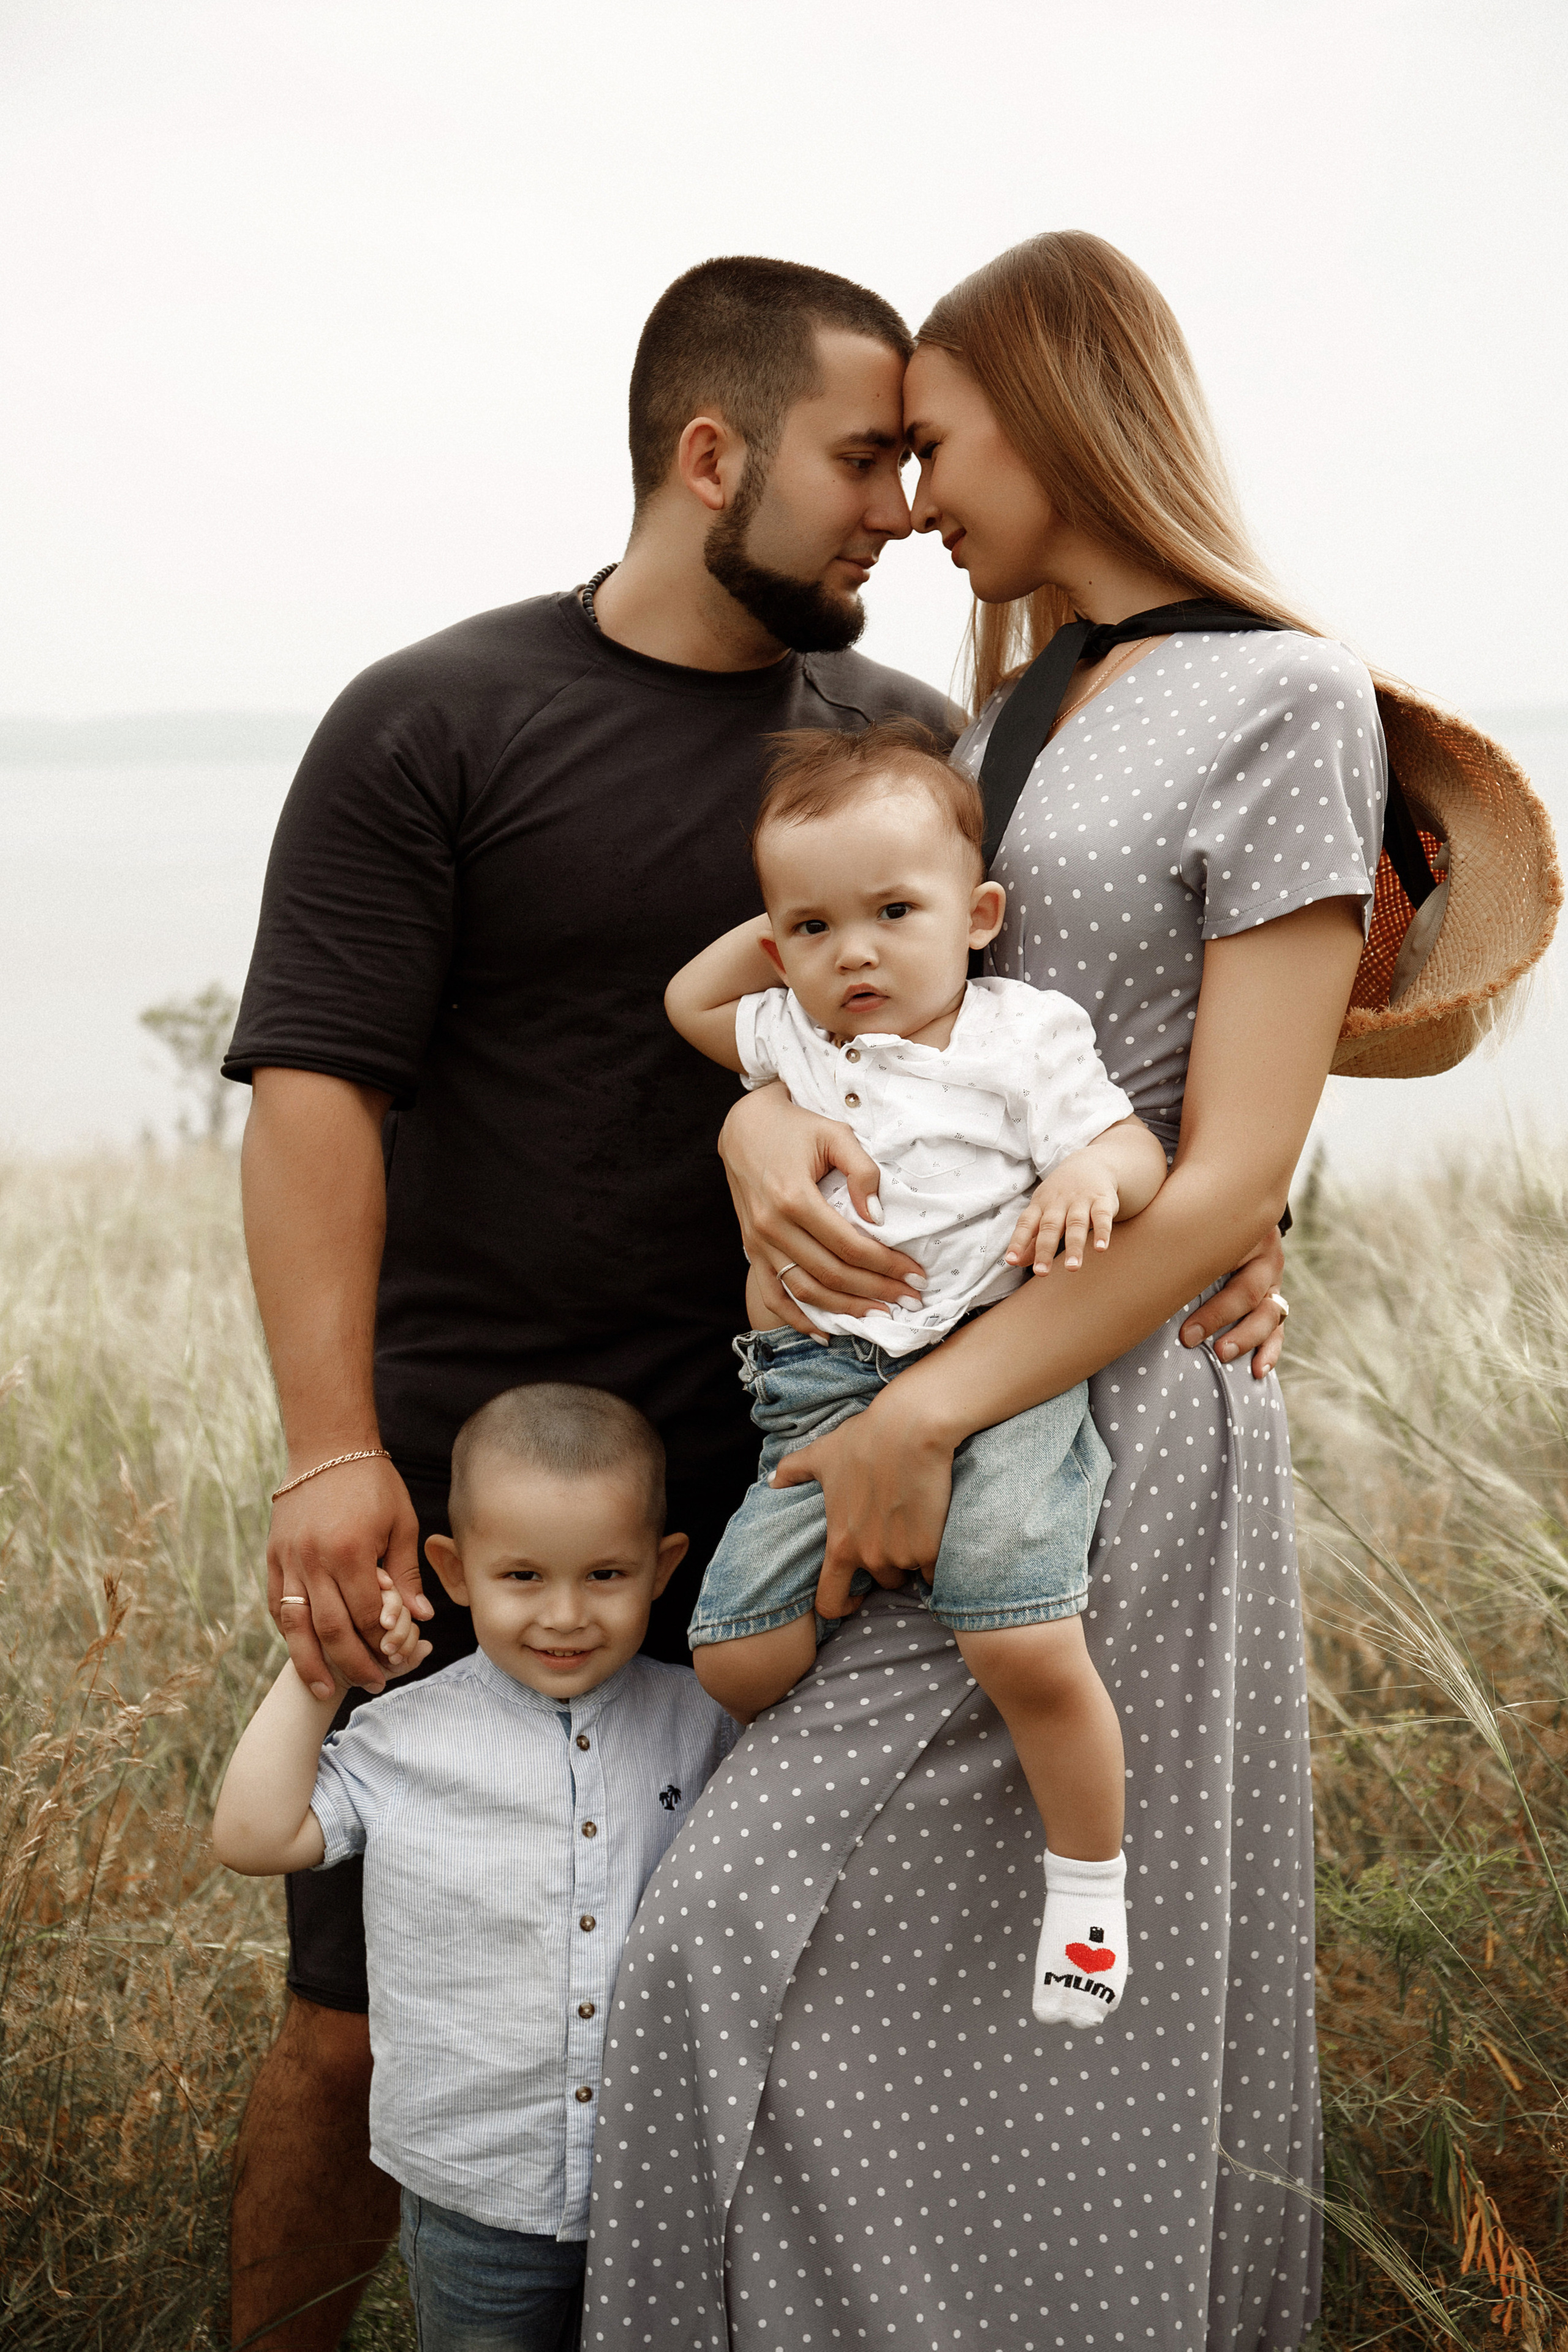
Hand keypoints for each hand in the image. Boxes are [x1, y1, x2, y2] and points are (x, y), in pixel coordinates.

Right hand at [268, 1455, 431, 1698]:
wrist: (328, 1447)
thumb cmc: (373, 1483)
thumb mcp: (401, 1523)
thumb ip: (406, 1574)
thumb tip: (422, 1617)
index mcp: (351, 1551)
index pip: (366, 1615)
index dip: (381, 1643)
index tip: (396, 1662)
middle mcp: (315, 1560)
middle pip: (331, 1629)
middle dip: (352, 1664)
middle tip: (372, 1686)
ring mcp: (289, 1560)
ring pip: (296, 1626)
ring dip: (311, 1663)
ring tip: (325, 1690)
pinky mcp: (274, 1556)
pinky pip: (278, 1604)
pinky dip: (288, 1631)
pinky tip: (301, 1651)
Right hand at [718, 1084, 926, 1334]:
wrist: (744, 1126)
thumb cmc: (795, 1127)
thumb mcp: (835, 1133)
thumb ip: (862, 1170)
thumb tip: (877, 1217)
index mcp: (794, 1197)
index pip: (850, 1245)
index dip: (887, 1265)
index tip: (916, 1275)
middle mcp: (772, 1226)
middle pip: (832, 1273)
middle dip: (876, 1291)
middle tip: (910, 1299)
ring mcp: (758, 1242)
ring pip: (806, 1290)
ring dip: (845, 1309)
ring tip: (879, 1315)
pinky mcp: (751, 1249)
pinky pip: (772, 1293)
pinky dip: (796, 1318)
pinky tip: (824, 1333)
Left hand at [769, 1386, 955, 1618]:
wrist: (910, 1428)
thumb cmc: (864, 1439)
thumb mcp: (821, 1454)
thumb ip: (793, 1471)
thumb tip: (771, 1480)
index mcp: (841, 1544)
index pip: (830, 1602)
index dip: (840, 1605)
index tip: (854, 1596)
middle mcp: (870, 1557)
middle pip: (882, 1582)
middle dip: (889, 1566)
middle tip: (895, 1535)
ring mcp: (902, 1556)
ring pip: (910, 1573)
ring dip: (912, 1557)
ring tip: (915, 1522)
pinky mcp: (931, 1549)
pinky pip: (935, 1568)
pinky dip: (936, 1555)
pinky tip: (935, 1525)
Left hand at [1005, 1149, 1121, 1274]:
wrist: (1090, 1164)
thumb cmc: (1061, 1196)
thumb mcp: (1042, 1211)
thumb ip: (1031, 1238)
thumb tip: (1017, 1262)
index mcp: (1040, 1206)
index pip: (1026, 1224)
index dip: (1018, 1242)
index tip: (1011, 1261)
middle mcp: (1058, 1203)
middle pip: (1050, 1227)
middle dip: (1045, 1250)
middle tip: (1041, 1272)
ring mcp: (1081, 1201)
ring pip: (1076, 1224)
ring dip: (1074, 1246)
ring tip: (1072, 1268)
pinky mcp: (1102, 1201)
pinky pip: (1102, 1217)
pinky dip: (1102, 1232)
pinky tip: (1100, 1248)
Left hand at [1178, 1228, 1287, 1377]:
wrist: (1235, 1213)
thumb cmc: (1199, 1217)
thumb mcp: (1191, 1217)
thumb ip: (1172, 1228)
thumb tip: (1120, 1245)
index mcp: (1246, 1235)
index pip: (1231, 1271)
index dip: (1212, 1308)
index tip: (1184, 1332)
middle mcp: (1266, 1258)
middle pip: (1251, 1294)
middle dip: (1220, 1321)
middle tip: (1190, 1340)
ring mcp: (1273, 1282)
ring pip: (1270, 1314)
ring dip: (1247, 1339)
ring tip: (1222, 1355)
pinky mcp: (1275, 1300)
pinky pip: (1278, 1328)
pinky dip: (1270, 1350)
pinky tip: (1257, 1370)